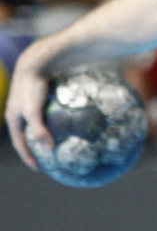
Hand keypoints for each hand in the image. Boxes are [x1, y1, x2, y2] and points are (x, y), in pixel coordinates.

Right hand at [4, 44, 50, 169]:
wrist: (37, 61)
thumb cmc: (33, 87)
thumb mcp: (34, 111)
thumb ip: (39, 131)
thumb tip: (49, 150)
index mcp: (13, 118)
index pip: (19, 144)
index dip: (28, 157)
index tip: (40, 169)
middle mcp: (18, 112)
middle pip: (26, 135)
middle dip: (35, 148)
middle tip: (48, 158)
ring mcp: (27, 103)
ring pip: (37, 123)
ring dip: (45, 133)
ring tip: (59, 142)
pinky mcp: (38, 95)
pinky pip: (46, 112)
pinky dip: (54, 120)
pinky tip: (69, 122)